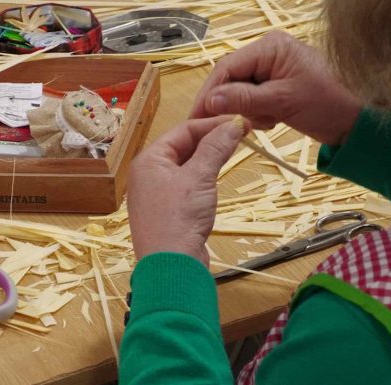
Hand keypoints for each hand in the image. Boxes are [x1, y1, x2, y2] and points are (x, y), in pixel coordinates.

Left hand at [127, 116, 246, 265]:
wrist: (172, 268)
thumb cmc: (178, 219)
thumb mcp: (199, 178)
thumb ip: (215, 148)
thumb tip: (233, 124)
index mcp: (149, 160)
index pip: (184, 130)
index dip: (213, 124)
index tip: (239, 122)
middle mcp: (149, 174)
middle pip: (184, 146)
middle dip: (212, 139)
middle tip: (241, 134)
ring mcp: (158, 194)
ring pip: (188, 166)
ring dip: (210, 157)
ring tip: (234, 150)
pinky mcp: (169, 211)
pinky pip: (188, 185)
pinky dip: (205, 177)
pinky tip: (219, 177)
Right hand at [190, 32, 362, 145]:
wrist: (358, 120)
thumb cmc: (328, 102)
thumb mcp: (283, 101)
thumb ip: (245, 99)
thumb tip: (211, 100)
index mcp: (270, 47)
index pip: (228, 66)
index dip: (210, 92)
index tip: (197, 116)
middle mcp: (268, 54)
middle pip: (231, 79)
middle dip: (233, 104)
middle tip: (234, 125)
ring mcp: (272, 71)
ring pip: (240, 94)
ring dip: (248, 112)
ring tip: (271, 120)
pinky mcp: (277, 88)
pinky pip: (253, 101)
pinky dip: (259, 115)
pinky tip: (276, 121)